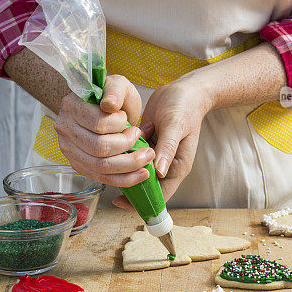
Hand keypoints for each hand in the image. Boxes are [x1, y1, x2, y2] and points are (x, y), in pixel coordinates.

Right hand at [53, 75, 154, 186]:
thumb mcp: (117, 84)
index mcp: (72, 106)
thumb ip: (115, 90)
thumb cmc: (113, 96)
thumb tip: (109, 105)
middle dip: (127, 147)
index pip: (98, 123)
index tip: (129, 120)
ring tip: (147, 158)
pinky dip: (124, 179)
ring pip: (101, 166)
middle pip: (99, 147)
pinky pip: (102, 178)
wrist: (106, 108)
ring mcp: (70, 150)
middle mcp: (66, 129)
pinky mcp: (79, 165)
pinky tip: (141, 174)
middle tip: (143, 140)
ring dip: (129, 165)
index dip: (119, 124)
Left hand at [112, 76, 209, 209]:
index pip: (159, 195)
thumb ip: (167, 148)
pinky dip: (123, 151)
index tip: (118, 201)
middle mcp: (165, 164)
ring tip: (106, 160)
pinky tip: (112, 144)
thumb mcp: (176, 126)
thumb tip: (160, 172)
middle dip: (126, 185)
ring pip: (135, 170)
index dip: (140, 201)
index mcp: (177, 167)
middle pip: (144, 186)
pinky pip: (131, 154)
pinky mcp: (146, 143)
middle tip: (106, 178)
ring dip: (122, 166)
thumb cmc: (185, 107)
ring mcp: (155, 154)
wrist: (185, 90)